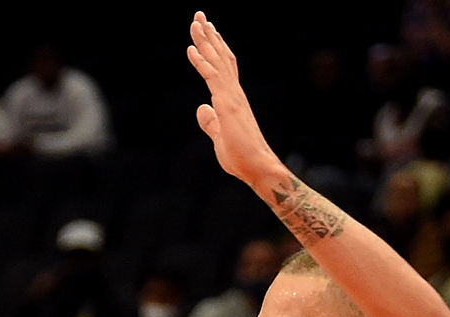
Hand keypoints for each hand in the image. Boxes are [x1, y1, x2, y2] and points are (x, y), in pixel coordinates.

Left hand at [187, 13, 280, 185]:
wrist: (257, 168)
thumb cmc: (242, 157)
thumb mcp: (220, 137)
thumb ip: (211, 122)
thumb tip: (202, 108)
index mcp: (232, 98)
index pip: (223, 67)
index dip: (214, 48)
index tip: (206, 31)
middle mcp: (233, 92)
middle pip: (221, 57)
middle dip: (209, 36)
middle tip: (199, 16)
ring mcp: (231, 97)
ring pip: (217, 61)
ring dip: (205, 41)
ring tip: (196, 23)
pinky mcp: (227, 105)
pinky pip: (212, 78)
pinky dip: (201, 62)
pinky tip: (192, 49)